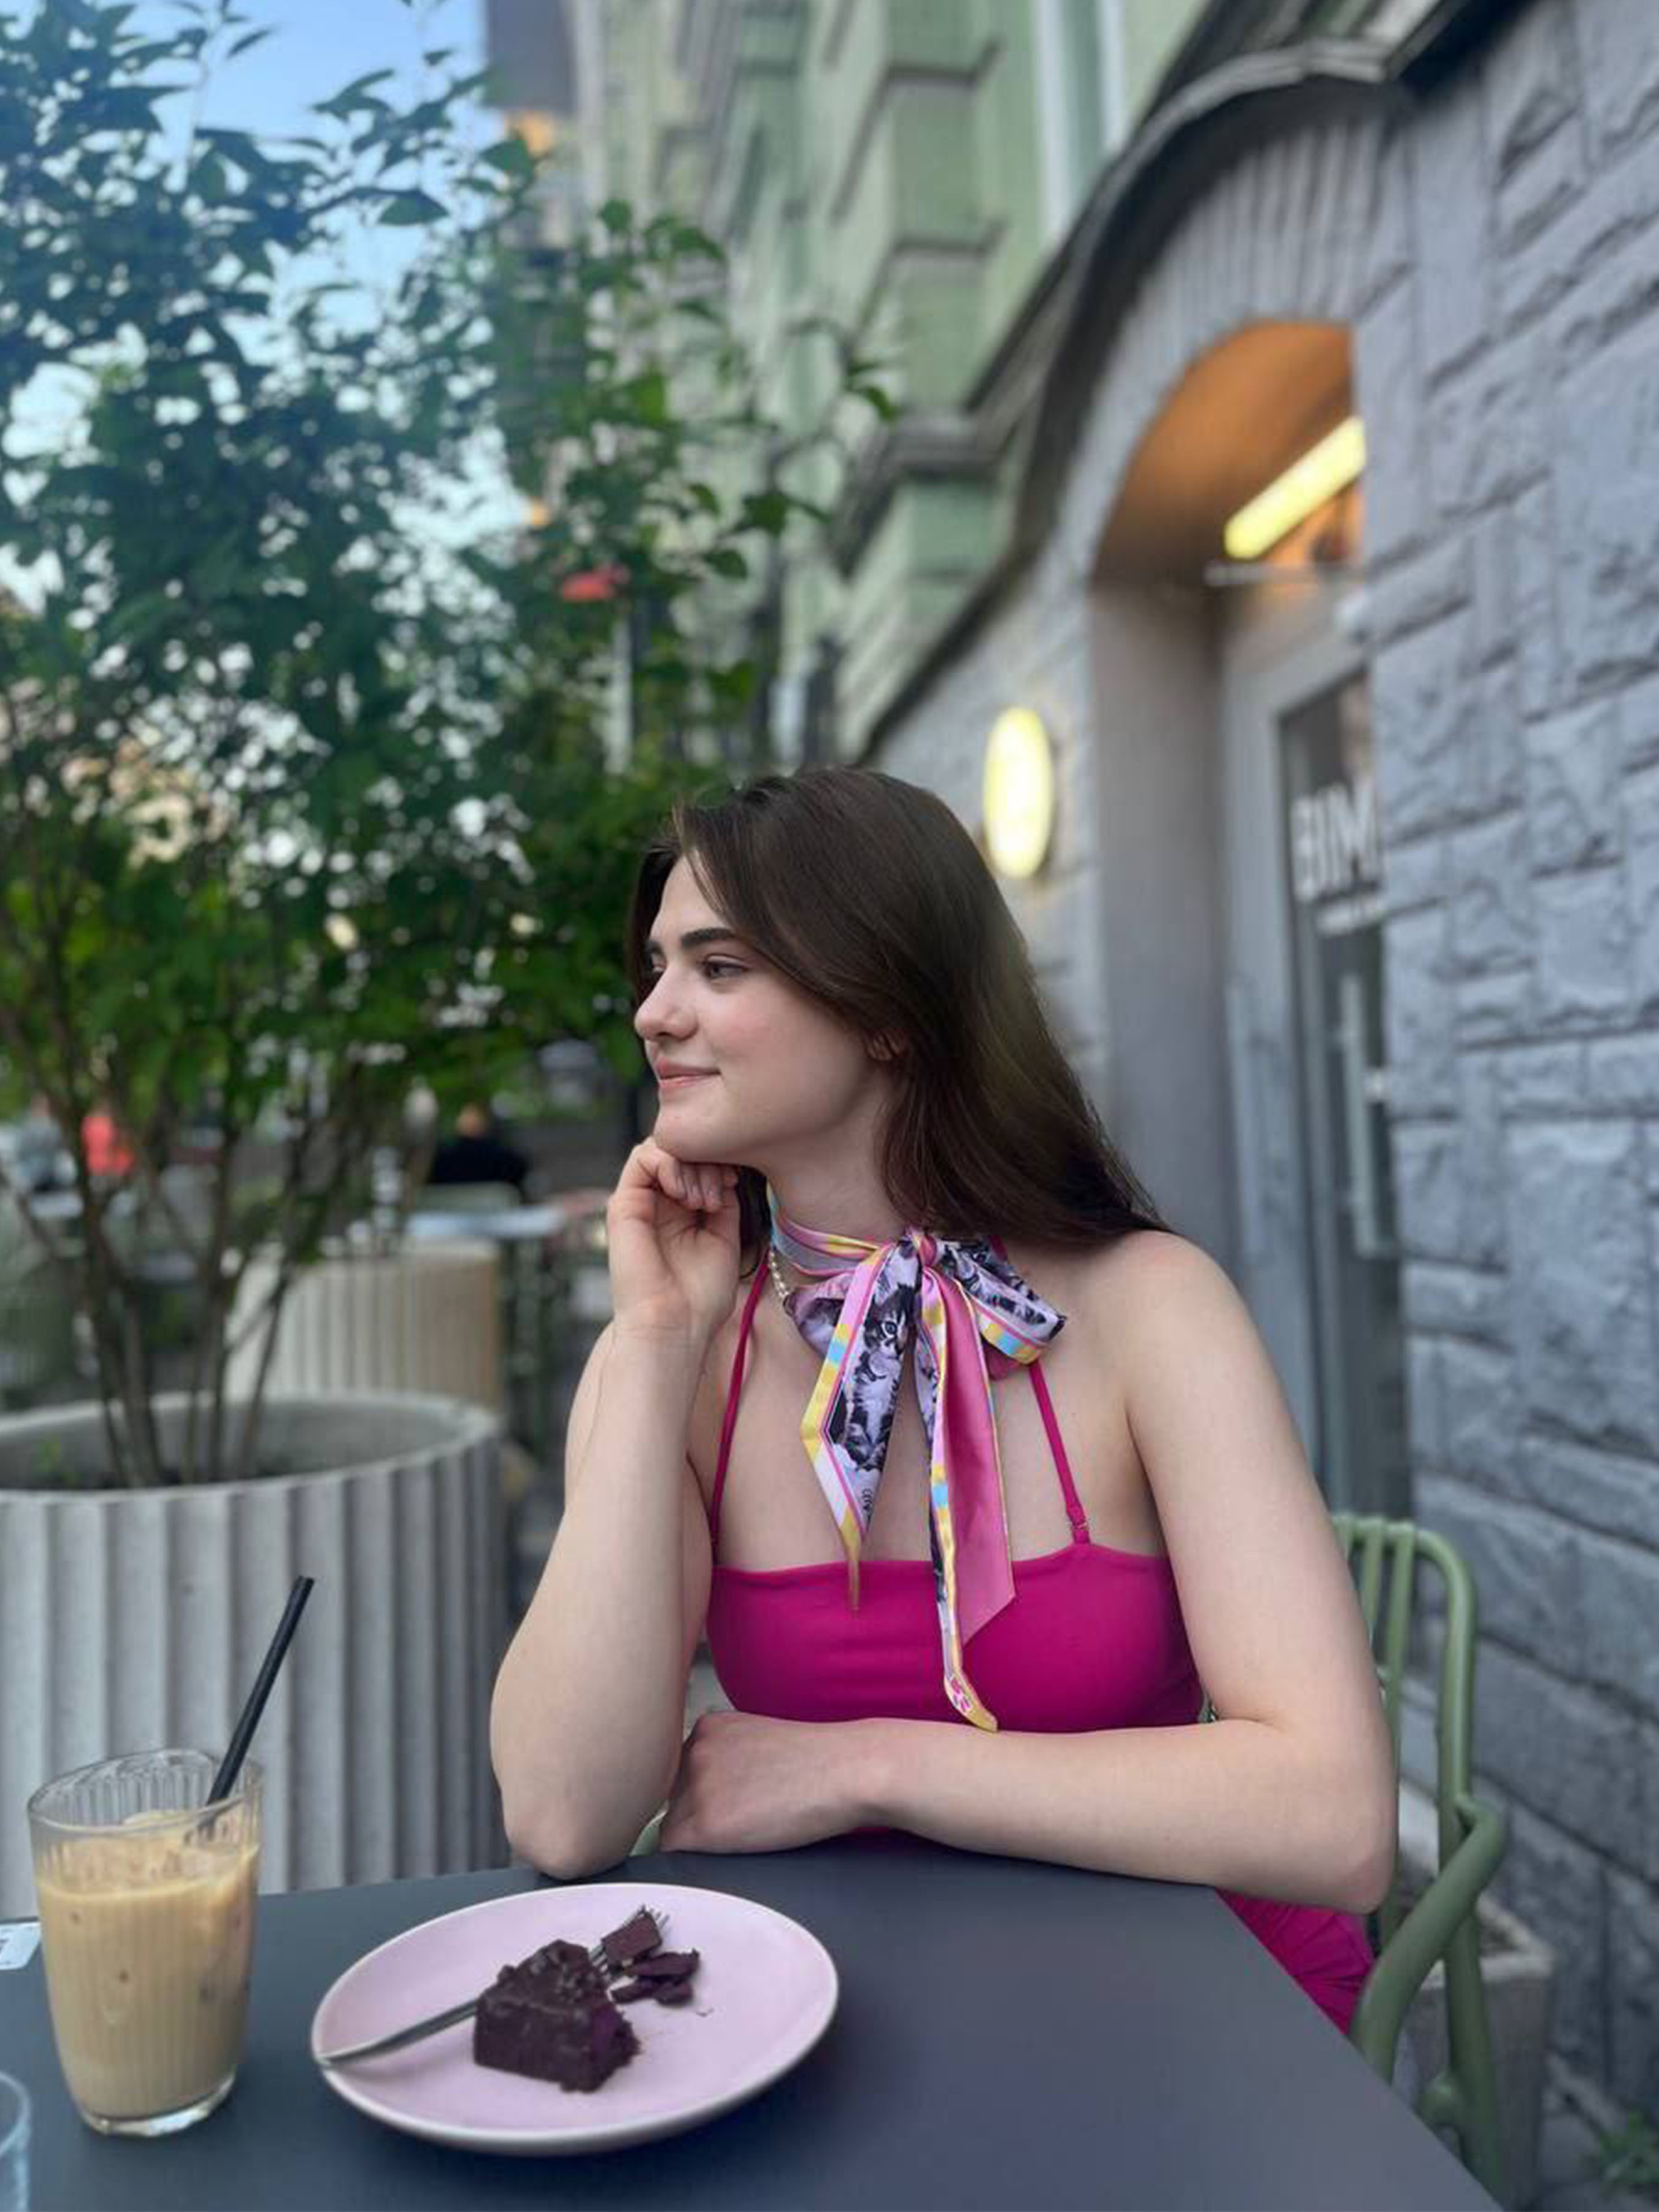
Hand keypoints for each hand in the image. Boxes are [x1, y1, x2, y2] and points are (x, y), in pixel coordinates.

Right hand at [606, 1136, 740, 1346]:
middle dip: (707, 1160)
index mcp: (682, 1212)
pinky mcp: (623, 1204)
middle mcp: (659, 1203)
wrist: (674, 1325)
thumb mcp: (724, 1237)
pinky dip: (668, 1162)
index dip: (718, 1161)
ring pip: (662, 1147)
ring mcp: (640, 1202)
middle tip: (720, 1191)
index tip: (735, 1183)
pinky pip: (641, 1157)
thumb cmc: (699, 1296)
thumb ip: (723, 1201)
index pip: (697, 1161)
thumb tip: (725, 1169)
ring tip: (701, 1199)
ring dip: (689, 1163)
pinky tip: (684, 1192)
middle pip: (681, 1150)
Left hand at [658, 1709, 873, 1853]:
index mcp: (707, 1727)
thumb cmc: (820, 1761)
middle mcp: (693, 1750)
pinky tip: (726, 1855)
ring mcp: (697, 1786)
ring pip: (673, 1825)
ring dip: (698, 1839)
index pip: (680, 1771)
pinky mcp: (706, 1824)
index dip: (702, 1796)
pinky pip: (673, 1852)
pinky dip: (692, 1860)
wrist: (846, 1771)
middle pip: (674, 1798)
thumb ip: (728, 1755)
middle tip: (741, 1824)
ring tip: (743, 1838)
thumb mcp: (761, 1739)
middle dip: (697, 1815)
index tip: (731, 1807)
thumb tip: (711, 1793)